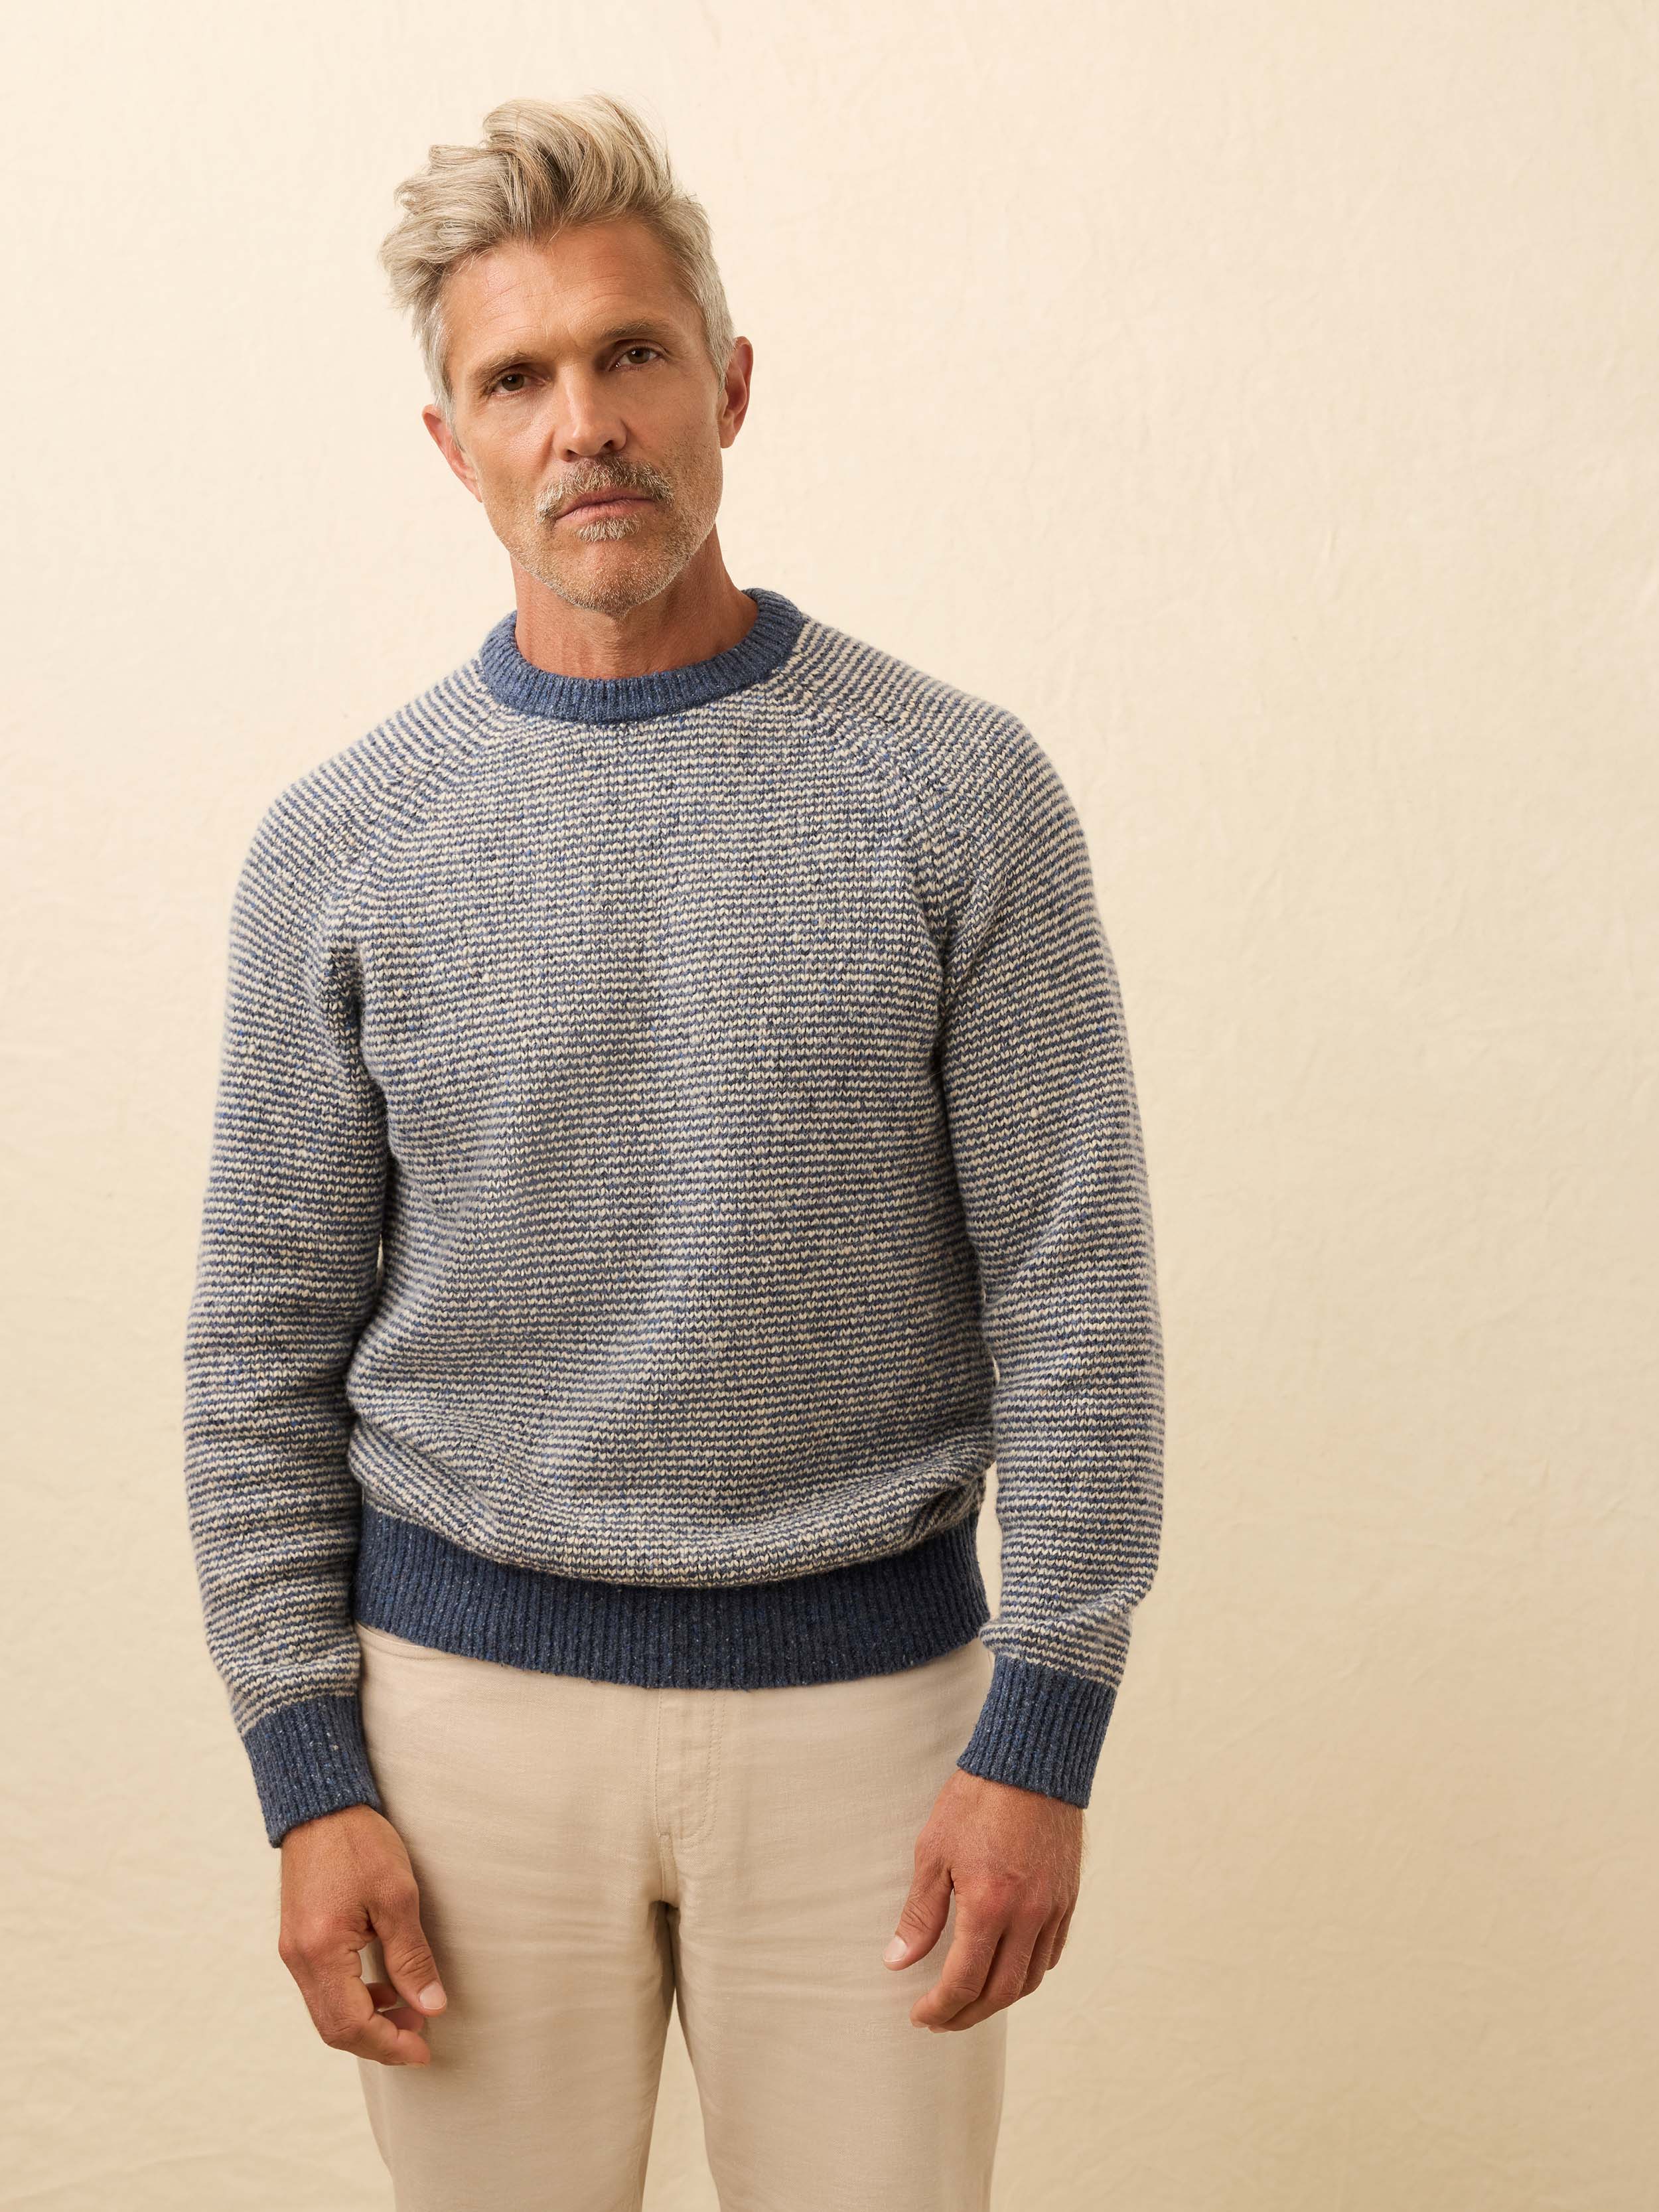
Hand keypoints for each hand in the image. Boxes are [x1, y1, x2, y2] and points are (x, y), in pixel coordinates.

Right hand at [277, 1803, 447, 2065]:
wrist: (321, 1806)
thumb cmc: (359, 1843)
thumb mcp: (397, 1896)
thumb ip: (412, 1956)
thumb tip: (431, 2007)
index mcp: (320, 1951)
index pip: (351, 2025)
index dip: (389, 2046)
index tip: (423, 2052)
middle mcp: (299, 1959)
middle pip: (335, 2028)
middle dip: (379, 2041)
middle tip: (421, 2037)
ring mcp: (294, 1951)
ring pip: (328, 2011)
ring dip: (368, 2021)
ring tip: (412, 2011)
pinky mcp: (299, 1940)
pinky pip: (324, 1988)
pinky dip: (355, 1999)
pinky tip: (386, 1987)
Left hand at [884, 1767, 1083, 2030]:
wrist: (1030, 1761)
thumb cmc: (976, 1800)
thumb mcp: (933, 1853)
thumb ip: (920, 1915)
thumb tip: (898, 1963)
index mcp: (988, 1905)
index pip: (964, 1982)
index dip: (940, 2008)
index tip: (920, 2016)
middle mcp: (1027, 1915)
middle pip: (1000, 1992)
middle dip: (966, 2014)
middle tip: (940, 2019)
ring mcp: (1053, 1908)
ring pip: (1030, 1979)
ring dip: (998, 2000)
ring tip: (969, 2002)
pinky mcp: (1067, 1897)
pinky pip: (1051, 1953)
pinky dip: (1028, 1973)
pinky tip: (1007, 1970)